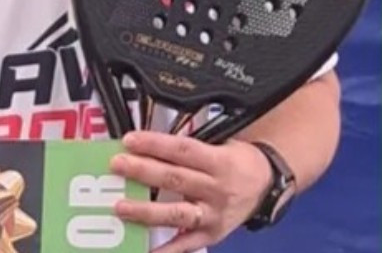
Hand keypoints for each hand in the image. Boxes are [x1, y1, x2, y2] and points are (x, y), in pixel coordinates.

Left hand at [109, 131, 272, 252]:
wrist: (264, 184)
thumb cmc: (232, 160)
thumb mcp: (215, 145)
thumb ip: (182, 149)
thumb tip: (142, 147)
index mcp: (217, 161)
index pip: (181, 150)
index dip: (155, 144)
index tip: (129, 140)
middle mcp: (216, 189)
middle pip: (176, 179)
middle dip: (143, 172)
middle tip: (116, 165)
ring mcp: (213, 215)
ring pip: (177, 213)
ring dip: (147, 211)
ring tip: (121, 207)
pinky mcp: (212, 236)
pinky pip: (187, 244)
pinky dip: (167, 250)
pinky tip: (146, 250)